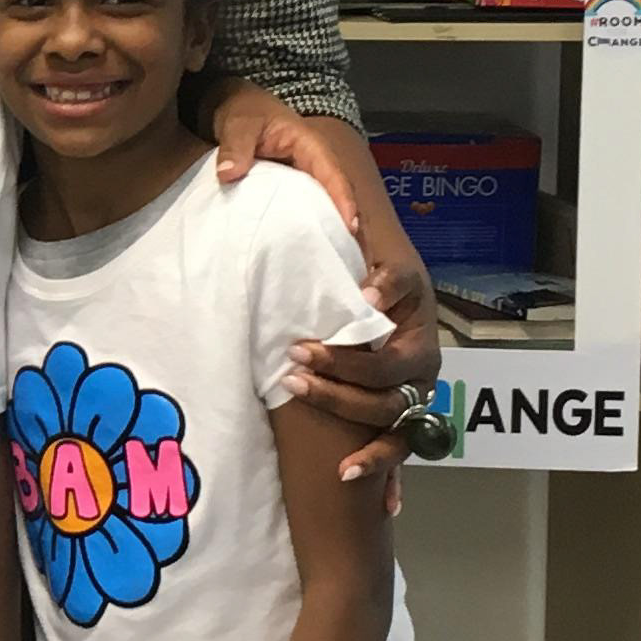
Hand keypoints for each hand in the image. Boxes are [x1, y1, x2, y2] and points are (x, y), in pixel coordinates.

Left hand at [210, 90, 437, 492]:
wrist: (320, 193)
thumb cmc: (301, 179)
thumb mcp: (270, 144)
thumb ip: (250, 147)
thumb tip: (229, 170)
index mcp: (395, 263)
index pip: (403, 280)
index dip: (385, 293)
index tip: (360, 300)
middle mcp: (411, 313)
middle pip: (406, 357)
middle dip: (355, 369)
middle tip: (297, 363)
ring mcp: (408, 353)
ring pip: (406, 403)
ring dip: (364, 422)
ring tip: (328, 449)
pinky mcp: (390, 383)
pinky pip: (398, 431)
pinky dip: (386, 462)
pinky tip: (371, 497)